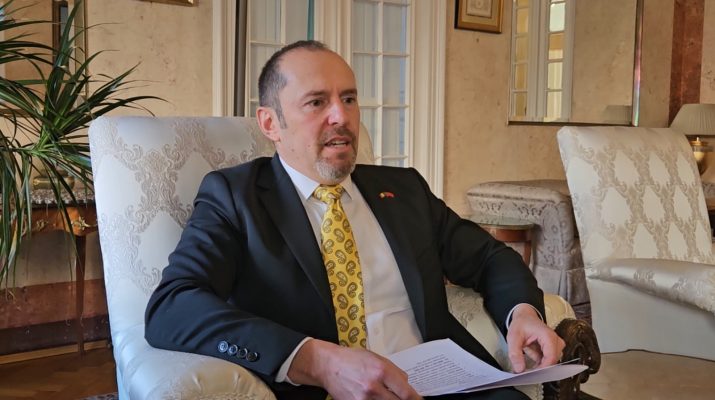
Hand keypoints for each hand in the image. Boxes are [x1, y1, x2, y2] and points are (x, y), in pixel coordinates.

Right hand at [287, 339, 421, 399]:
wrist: (327, 365)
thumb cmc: (351, 359)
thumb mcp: (376, 358)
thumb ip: (394, 371)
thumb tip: (407, 385)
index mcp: (381, 371)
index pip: (406, 393)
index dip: (416, 399)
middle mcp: (373, 387)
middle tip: (406, 399)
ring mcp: (363, 399)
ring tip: (387, 395)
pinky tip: (377, 398)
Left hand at [506, 304, 564, 372]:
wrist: (525, 316)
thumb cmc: (521, 323)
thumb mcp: (513, 337)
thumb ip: (515, 353)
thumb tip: (519, 369)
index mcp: (548, 336)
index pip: (550, 358)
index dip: (542, 369)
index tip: (531, 375)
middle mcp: (555, 341)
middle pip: (551, 362)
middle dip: (538, 368)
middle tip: (525, 372)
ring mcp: (555, 346)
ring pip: (549, 363)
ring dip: (537, 364)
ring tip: (526, 359)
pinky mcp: (552, 350)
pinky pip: (547, 361)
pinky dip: (538, 362)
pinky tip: (530, 357)